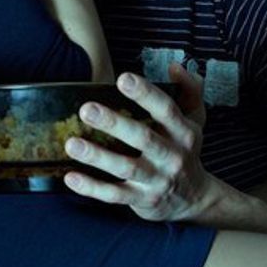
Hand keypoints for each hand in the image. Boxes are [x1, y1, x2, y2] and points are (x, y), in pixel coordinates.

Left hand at [63, 67, 215, 221]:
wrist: (195, 198)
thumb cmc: (186, 150)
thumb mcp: (196, 119)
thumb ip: (189, 89)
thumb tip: (174, 66)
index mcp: (184, 132)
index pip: (166, 110)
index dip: (145, 94)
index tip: (123, 79)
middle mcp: (172, 156)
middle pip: (143, 138)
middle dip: (114, 123)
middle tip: (86, 109)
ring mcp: (157, 180)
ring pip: (125, 168)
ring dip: (97, 157)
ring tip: (72, 144)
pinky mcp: (142, 200)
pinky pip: (114, 195)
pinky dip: (92, 188)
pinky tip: (71, 177)